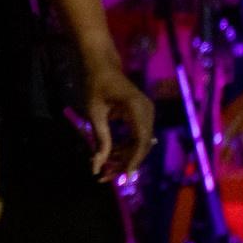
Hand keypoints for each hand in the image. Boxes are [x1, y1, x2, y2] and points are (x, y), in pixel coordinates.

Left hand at [82, 63, 154, 179]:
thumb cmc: (95, 84)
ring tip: (105, 170)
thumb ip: (99, 139)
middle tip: (106, 177)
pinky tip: (110, 155)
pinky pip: (137, 136)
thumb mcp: (94, 112)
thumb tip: (97, 166)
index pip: (141, 141)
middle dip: (125, 162)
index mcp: (137, 108)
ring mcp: (147, 113)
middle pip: (142, 145)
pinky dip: (125, 147)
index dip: (133, 161)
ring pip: (140, 143)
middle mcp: (147, 111)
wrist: (102, 64)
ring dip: (124, 157)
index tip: (123, 177)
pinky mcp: (142, 115)